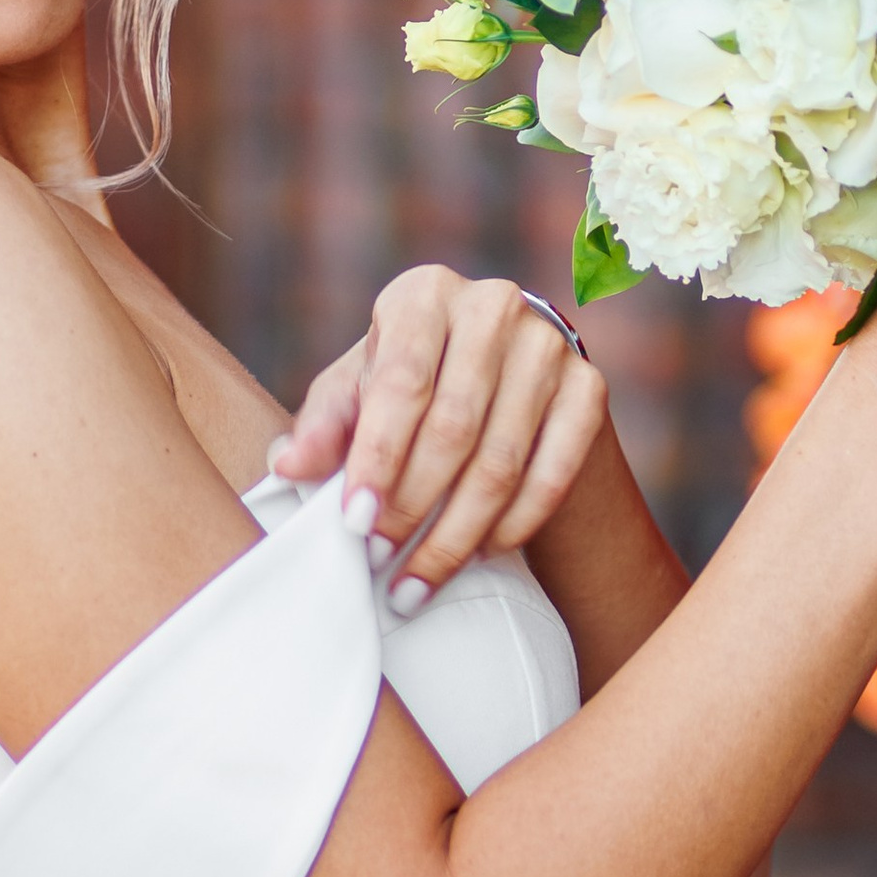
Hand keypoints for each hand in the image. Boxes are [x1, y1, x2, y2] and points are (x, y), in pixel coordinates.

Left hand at [268, 269, 611, 614]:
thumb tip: (287, 466)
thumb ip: (323, 427)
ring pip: (501, 461)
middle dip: (412, 507)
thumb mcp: (357, 393)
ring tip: (416, 582)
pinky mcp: (589, 388)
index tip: (353, 523)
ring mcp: (548, 345)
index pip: (401, 383)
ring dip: (455, 535)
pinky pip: (551, 475)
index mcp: (424, 294)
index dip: (376, 459)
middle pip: (452, 428)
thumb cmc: (411, 385)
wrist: (502, 379)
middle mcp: (493, 306)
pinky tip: (477, 557)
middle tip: (380, 562)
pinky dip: (512, 526)